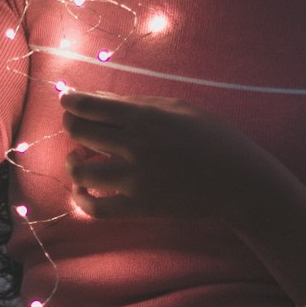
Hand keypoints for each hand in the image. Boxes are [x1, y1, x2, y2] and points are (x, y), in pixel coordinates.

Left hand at [61, 89, 274, 221]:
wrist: (239, 180)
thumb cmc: (213, 136)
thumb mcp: (178, 108)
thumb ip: (135, 103)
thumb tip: (97, 97)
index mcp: (145, 117)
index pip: (90, 106)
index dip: (70, 101)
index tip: (66, 100)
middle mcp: (135, 146)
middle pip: (79, 133)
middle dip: (71, 126)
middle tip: (75, 126)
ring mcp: (135, 179)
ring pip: (80, 172)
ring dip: (72, 162)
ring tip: (78, 158)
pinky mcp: (139, 208)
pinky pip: (95, 209)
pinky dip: (81, 200)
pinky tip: (81, 191)